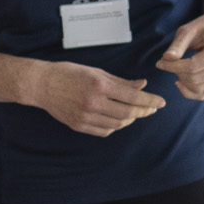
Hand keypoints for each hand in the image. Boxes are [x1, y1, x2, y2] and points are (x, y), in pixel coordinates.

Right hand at [33, 61, 166, 137]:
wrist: (42, 85)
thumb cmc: (70, 73)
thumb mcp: (97, 72)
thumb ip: (121, 82)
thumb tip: (143, 85)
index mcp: (99, 86)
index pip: (132, 97)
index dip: (150, 101)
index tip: (161, 102)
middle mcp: (93, 103)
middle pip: (128, 112)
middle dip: (144, 111)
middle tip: (152, 109)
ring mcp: (85, 117)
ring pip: (118, 124)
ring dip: (131, 119)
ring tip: (136, 112)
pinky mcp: (79, 126)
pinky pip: (105, 131)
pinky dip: (116, 126)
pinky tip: (119, 119)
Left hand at [156, 9, 203, 100]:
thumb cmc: (203, 28)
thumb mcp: (188, 30)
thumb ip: (177, 45)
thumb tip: (166, 58)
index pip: (192, 67)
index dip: (173, 67)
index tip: (159, 62)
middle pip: (195, 79)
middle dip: (177, 73)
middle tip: (166, 63)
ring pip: (198, 90)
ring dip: (182, 82)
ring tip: (175, 70)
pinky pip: (203, 94)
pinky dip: (189, 90)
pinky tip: (180, 81)